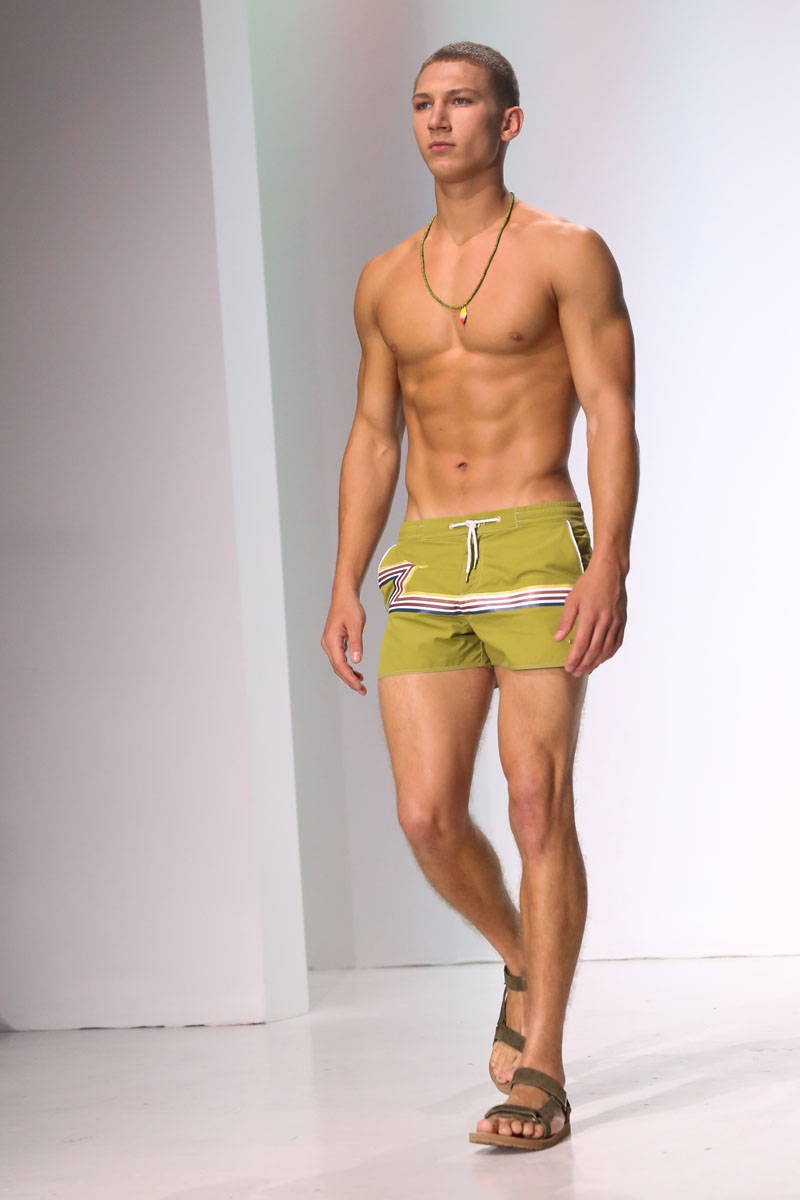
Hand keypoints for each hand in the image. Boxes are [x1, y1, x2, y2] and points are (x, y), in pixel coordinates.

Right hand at [321, 591, 367, 694]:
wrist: (344, 596)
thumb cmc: (349, 607)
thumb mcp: (356, 625)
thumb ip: (356, 643)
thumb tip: (357, 661)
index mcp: (331, 640)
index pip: (340, 665)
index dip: (350, 678)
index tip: (359, 686)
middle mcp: (328, 644)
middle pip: (338, 668)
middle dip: (349, 680)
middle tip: (362, 690)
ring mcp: (329, 643)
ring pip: (338, 664)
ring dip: (348, 675)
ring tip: (361, 684)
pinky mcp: (334, 642)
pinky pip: (339, 658)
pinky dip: (347, 667)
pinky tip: (356, 671)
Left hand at [553, 557, 626, 676]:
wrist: (610, 571)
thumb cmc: (589, 583)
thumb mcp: (572, 599)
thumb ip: (566, 620)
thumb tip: (558, 638)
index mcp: (590, 615)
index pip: (582, 644)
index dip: (575, 658)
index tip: (568, 668)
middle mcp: (605, 620)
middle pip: (594, 650)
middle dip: (584, 664)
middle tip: (576, 673)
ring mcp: (615, 621)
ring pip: (606, 648)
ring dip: (596, 662)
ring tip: (587, 670)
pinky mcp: (622, 621)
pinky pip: (617, 642)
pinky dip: (609, 653)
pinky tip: (602, 659)